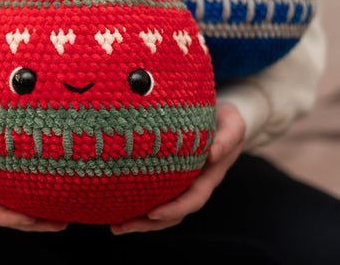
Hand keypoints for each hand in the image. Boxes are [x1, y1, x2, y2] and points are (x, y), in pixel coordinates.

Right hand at [0, 106, 67, 231]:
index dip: (9, 218)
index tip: (31, 218)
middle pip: (9, 214)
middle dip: (35, 222)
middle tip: (62, 224)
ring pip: (18, 203)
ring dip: (41, 211)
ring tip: (66, 215)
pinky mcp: (1, 172)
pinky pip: (20, 187)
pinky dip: (36, 192)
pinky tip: (56, 191)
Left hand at [111, 102, 244, 234]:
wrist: (226, 121)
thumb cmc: (228, 122)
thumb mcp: (233, 127)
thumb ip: (226, 140)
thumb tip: (212, 155)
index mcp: (209, 177)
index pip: (192, 200)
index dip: (173, 209)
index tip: (152, 213)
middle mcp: (194, 185)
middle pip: (172, 213)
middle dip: (147, 223)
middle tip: (120, 227)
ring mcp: (182, 183)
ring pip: (162, 208)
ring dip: (139, 220)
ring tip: (114, 225)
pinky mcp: (171, 175)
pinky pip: (155, 193)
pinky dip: (139, 201)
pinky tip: (118, 202)